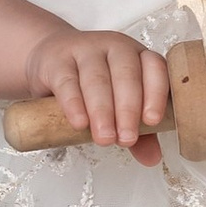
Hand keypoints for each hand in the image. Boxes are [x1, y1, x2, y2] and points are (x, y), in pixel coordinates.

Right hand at [25, 26, 170, 164]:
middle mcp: (115, 48)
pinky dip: (74, 104)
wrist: (50, 59)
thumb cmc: (90, 84)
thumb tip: (152, 157)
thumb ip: (138, 131)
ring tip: (104, 138)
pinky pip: (67, 81)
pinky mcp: (57, 60)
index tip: (152, 121)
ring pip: (97, 78)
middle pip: (126, 74)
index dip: (156, 93)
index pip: (154, 67)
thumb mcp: (118, 105)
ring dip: (102, 111)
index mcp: (137, 56)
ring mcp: (85, 50)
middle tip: (126, 138)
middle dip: (128, 109)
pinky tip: (79, 123)